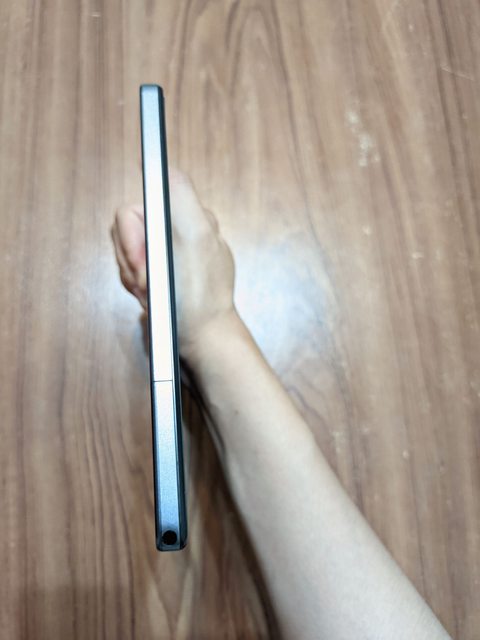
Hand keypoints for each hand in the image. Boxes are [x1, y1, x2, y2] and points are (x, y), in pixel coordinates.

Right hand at [111, 170, 235, 359]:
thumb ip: (179, 193)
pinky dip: (138, 287)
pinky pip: (131, 272)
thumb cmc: (199, 296)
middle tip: (151, 281)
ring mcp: (166, 251)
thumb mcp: (195, 236)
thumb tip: (158, 164)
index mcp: (187, 215)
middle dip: (133, 260)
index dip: (133, 234)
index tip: (143, 256)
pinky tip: (153, 298)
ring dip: (135, 276)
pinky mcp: (158, 273)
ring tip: (155, 292)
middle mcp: (176, 228)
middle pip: (127, 230)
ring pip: (126, 253)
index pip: (135, 207)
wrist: (202, 337)